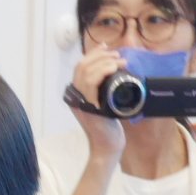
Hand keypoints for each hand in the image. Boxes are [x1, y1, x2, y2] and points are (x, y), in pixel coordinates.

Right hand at [68, 46, 128, 161]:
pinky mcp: (87, 106)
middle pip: (82, 65)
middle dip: (101, 56)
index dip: (93, 54)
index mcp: (77, 93)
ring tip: (120, 62)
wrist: (108, 146)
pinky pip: (91, 83)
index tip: (106, 47)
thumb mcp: (105, 103)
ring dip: (104, 62)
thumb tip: (114, 71)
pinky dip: (102, 72)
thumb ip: (103, 90)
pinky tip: (113, 68)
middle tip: (118, 56)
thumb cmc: (109, 127)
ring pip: (86, 71)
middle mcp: (75, 96)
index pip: (81, 66)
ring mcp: (79, 101)